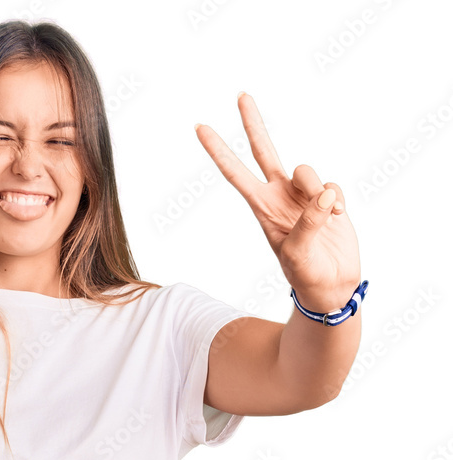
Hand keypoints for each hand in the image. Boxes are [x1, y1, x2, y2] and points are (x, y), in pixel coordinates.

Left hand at [195, 93, 361, 313]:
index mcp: (262, 208)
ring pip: (307, 171)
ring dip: (318, 189)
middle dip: (253, 124)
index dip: (219, 151)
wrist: (332, 286)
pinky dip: (337, 201)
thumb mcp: (299, 255)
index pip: (236, 174)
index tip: (200, 128)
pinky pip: (332, 186)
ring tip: (327, 216)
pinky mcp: (327, 200)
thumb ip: (308, 223)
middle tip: (241, 95)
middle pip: (264, 151)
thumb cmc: (307, 277)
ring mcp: (303, 197)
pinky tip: (338, 218)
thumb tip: (322, 196)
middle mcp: (279, 197)